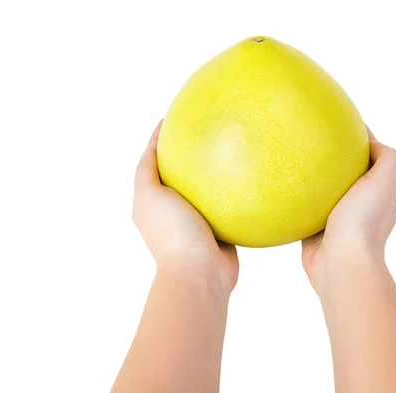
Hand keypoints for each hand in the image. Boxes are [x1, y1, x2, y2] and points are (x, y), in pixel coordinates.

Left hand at [132, 120, 238, 290]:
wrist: (201, 273)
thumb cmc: (173, 234)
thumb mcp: (150, 195)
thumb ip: (147, 169)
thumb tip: (153, 142)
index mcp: (151, 202)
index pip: (152, 162)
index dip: (160, 139)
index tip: (174, 116)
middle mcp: (171, 210)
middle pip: (178, 173)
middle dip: (188, 152)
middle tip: (205, 128)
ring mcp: (196, 220)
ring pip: (205, 188)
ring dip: (214, 171)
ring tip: (230, 147)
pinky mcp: (219, 229)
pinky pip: (228, 203)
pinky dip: (235, 190)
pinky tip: (249, 174)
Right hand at [302, 126, 395, 290]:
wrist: (341, 263)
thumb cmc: (364, 222)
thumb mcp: (386, 178)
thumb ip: (386, 155)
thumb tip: (370, 141)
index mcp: (380, 193)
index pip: (371, 158)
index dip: (360, 139)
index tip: (342, 122)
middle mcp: (361, 206)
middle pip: (347, 173)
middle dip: (334, 156)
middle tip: (313, 137)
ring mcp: (338, 219)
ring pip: (324, 191)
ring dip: (313, 177)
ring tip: (294, 158)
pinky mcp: (316, 231)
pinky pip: (304, 209)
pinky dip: (296, 198)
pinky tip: (281, 185)